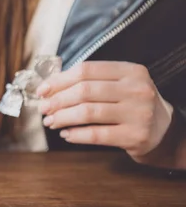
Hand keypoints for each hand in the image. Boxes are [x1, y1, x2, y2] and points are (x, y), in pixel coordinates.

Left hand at [37, 61, 172, 160]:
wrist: (165, 131)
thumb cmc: (131, 104)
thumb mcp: (119, 85)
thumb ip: (90, 81)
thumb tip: (48, 88)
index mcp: (131, 71)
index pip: (86, 70)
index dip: (59, 80)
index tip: (42, 90)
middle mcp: (137, 89)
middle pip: (84, 91)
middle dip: (57, 100)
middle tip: (43, 109)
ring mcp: (139, 113)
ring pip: (88, 112)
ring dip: (62, 117)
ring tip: (50, 121)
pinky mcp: (136, 136)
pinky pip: (97, 134)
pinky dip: (76, 134)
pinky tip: (66, 134)